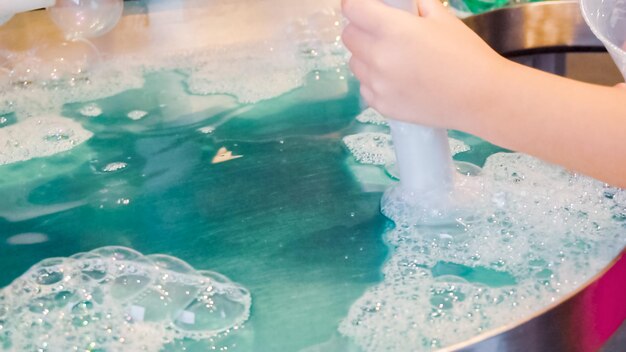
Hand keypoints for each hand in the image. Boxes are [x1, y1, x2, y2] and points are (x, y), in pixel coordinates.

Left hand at [341, 0, 508, 131]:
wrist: (481, 98)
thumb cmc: (466, 55)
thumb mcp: (442, 18)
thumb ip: (414, 6)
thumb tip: (398, 4)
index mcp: (393, 30)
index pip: (352, 9)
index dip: (354, 4)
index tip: (361, 5)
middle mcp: (379, 58)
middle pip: (348, 36)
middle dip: (360, 28)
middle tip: (380, 30)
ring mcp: (378, 85)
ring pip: (354, 62)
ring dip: (365, 55)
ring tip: (391, 57)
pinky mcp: (382, 106)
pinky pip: (365, 86)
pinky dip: (373, 80)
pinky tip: (396, 79)